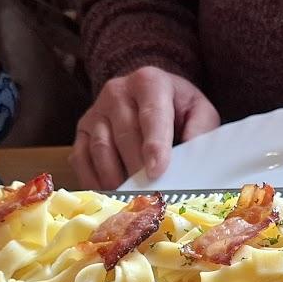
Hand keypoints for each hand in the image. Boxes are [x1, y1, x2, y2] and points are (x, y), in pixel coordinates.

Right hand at [72, 66, 219, 187]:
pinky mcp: (81, 130)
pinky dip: (94, 181)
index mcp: (149, 82)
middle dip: (136, 168)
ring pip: (101, 149)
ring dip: (115, 178)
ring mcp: (95, 111)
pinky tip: (110, 195)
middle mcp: (117, 91)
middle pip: (124, 135)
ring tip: (130, 198)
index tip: (156, 171)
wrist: (148, 95)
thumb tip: (193, 159)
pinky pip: (81, 159)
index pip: (152, 115)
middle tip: (148, 194)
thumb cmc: (177, 108)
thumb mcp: (198, 111)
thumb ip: (200, 131)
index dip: (154, 145)